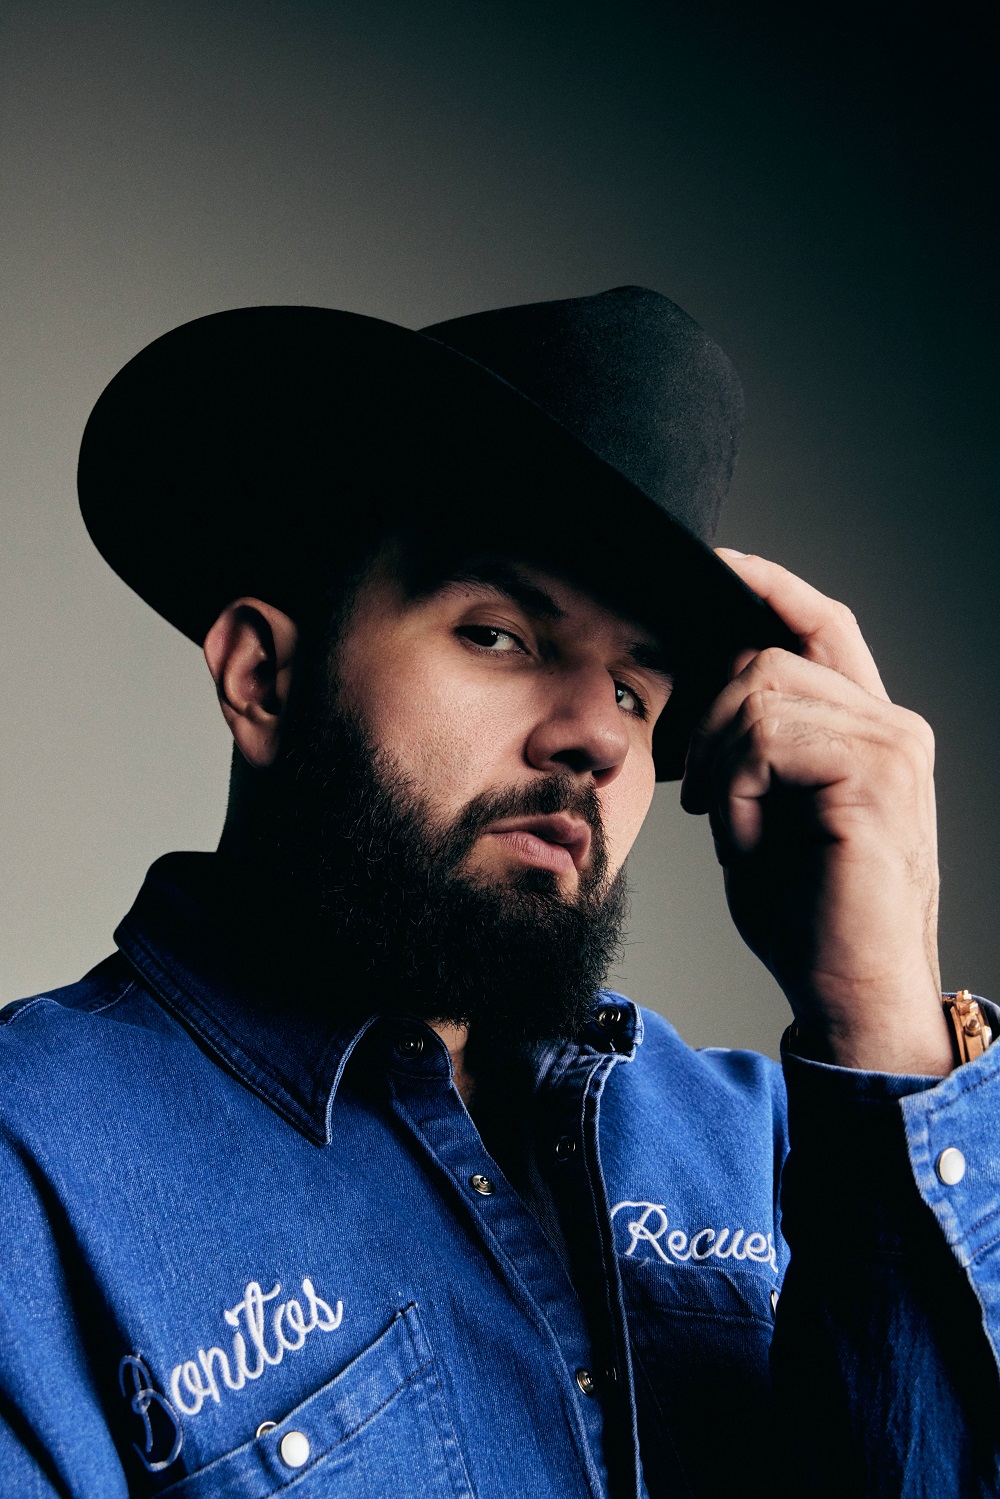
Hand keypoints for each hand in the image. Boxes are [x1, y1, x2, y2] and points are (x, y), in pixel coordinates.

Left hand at [681, 551, 951, 1075]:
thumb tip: (710, 683)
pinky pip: (765, 739)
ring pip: (760, 692)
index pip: (823, 624)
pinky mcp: (875, 775)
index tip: (719, 562)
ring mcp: (891, 746)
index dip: (771, 586)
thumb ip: (757, 743)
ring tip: (729, 825)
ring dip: (719, 763)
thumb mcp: (765, 808)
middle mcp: (892, 725)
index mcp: (868, 728)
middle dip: (707, 717)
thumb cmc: (806, 910)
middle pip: (768, 656)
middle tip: (701, 792)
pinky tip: (744, 840)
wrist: (848, 989)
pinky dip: (734, 791)